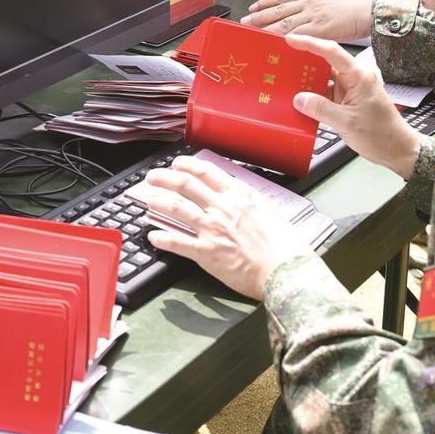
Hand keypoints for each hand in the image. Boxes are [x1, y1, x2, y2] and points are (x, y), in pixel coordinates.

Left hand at [139, 156, 312, 300]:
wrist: (285, 269)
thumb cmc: (284, 245)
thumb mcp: (269, 211)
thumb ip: (250, 202)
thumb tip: (241, 197)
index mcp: (238, 195)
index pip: (205, 171)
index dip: (186, 165)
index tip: (177, 164)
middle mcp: (221, 208)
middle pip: (184, 184)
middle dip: (163, 178)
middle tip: (153, 177)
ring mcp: (211, 229)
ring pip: (175, 208)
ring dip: (158, 202)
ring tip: (149, 200)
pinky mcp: (206, 253)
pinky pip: (177, 242)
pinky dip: (161, 238)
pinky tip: (153, 236)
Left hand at [242, 0, 371, 41]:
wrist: (368, 10)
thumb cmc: (352, 9)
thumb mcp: (329, 2)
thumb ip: (313, 9)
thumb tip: (302, 17)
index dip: (265, 3)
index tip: (252, 8)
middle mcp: (308, 3)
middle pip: (278, 10)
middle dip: (259, 16)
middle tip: (244, 22)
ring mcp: (313, 15)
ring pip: (284, 22)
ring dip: (266, 28)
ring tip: (253, 34)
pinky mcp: (320, 28)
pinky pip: (298, 34)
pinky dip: (284, 39)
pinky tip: (274, 43)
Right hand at [290, 35, 419, 176]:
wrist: (397, 150)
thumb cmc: (382, 135)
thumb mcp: (347, 122)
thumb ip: (321, 109)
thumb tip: (300, 99)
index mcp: (359, 76)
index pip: (331, 51)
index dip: (310, 43)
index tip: (291, 40)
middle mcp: (356, 79)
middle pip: (326, 62)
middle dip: (305, 60)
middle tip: (284, 59)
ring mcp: (352, 90)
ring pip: (325, 78)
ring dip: (308, 80)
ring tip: (288, 79)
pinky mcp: (349, 101)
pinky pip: (327, 92)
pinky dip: (315, 95)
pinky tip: (302, 100)